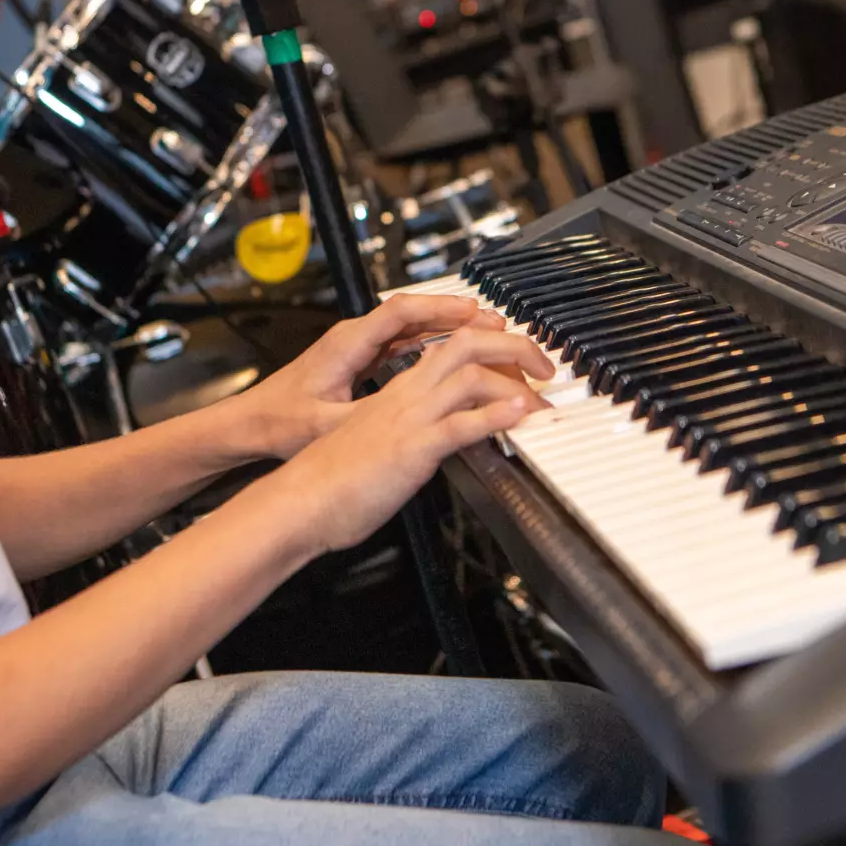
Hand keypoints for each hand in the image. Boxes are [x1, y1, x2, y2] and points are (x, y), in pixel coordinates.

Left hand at [229, 292, 508, 458]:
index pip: (401, 313)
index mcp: (347, 344)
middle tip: (496, 321)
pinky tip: (452, 353)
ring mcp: (356, 347)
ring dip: (446, 327)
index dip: (441, 310)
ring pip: (410, 327)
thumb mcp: (324, 424)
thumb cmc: (277, 422)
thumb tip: (403, 415)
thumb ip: (366, 416)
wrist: (248, 423)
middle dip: (455, 314)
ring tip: (486, 333)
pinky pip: (402, 342)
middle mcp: (353, 337)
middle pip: (413, 313)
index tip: (475, 313)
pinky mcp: (358, 360)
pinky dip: (429, 342)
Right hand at [271, 326, 554, 553]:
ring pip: (469, 375)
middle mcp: (406, 396)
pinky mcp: (412, 450)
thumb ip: (409, 433)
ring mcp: (409, 419)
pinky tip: (519, 415)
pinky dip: (494, 416)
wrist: (299, 502)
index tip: (518, 356)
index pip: (450, 347)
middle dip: (515, 346)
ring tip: (543, 399)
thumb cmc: (331, 482)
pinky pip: (459, 424)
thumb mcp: (378, 444)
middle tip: (545, 366)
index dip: (490, 344)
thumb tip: (435, 440)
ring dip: (516, 383)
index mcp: (398, 392)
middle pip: (467, 344)